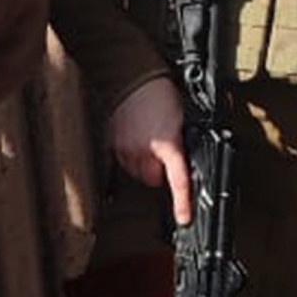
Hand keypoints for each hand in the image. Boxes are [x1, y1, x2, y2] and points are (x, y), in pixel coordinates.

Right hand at [108, 75, 191, 225]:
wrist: (132, 77)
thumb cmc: (159, 94)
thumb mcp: (181, 120)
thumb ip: (180, 145)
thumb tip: (183, 162)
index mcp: (167, 145)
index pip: (178, 181)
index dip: (182, 203)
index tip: (184, 218)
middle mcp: (145, 151)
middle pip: (153, 179)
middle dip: (159, 170)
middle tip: (163, 152)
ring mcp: (126, 149)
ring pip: (137, 172)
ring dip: (143, 163)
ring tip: (147, 140)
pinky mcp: (112, 143)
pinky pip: (122, 161)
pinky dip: (130, 155)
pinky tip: (133, 139)